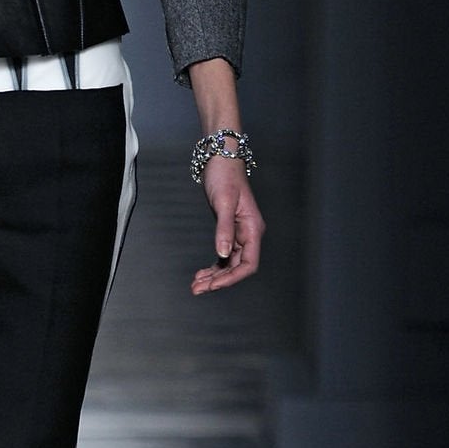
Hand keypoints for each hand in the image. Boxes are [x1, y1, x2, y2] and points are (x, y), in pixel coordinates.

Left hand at [191, 161, 263, 293]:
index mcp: (253, 229)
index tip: (213, 285)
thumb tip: (222, 254)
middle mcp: (248, 234)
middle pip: (237, 267)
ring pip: (228, 263)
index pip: (248, 264)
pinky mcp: (228, 230)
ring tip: (196, 285)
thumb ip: (224, 229)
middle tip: (197, 290)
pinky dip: (213, 266)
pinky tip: (201, 273)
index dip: (232, 278)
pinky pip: (223, 255)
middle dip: (218, 281)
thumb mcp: (224, 203)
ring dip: (214, 276)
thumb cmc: (225, 175)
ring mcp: (239, 234)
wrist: (220, 157)